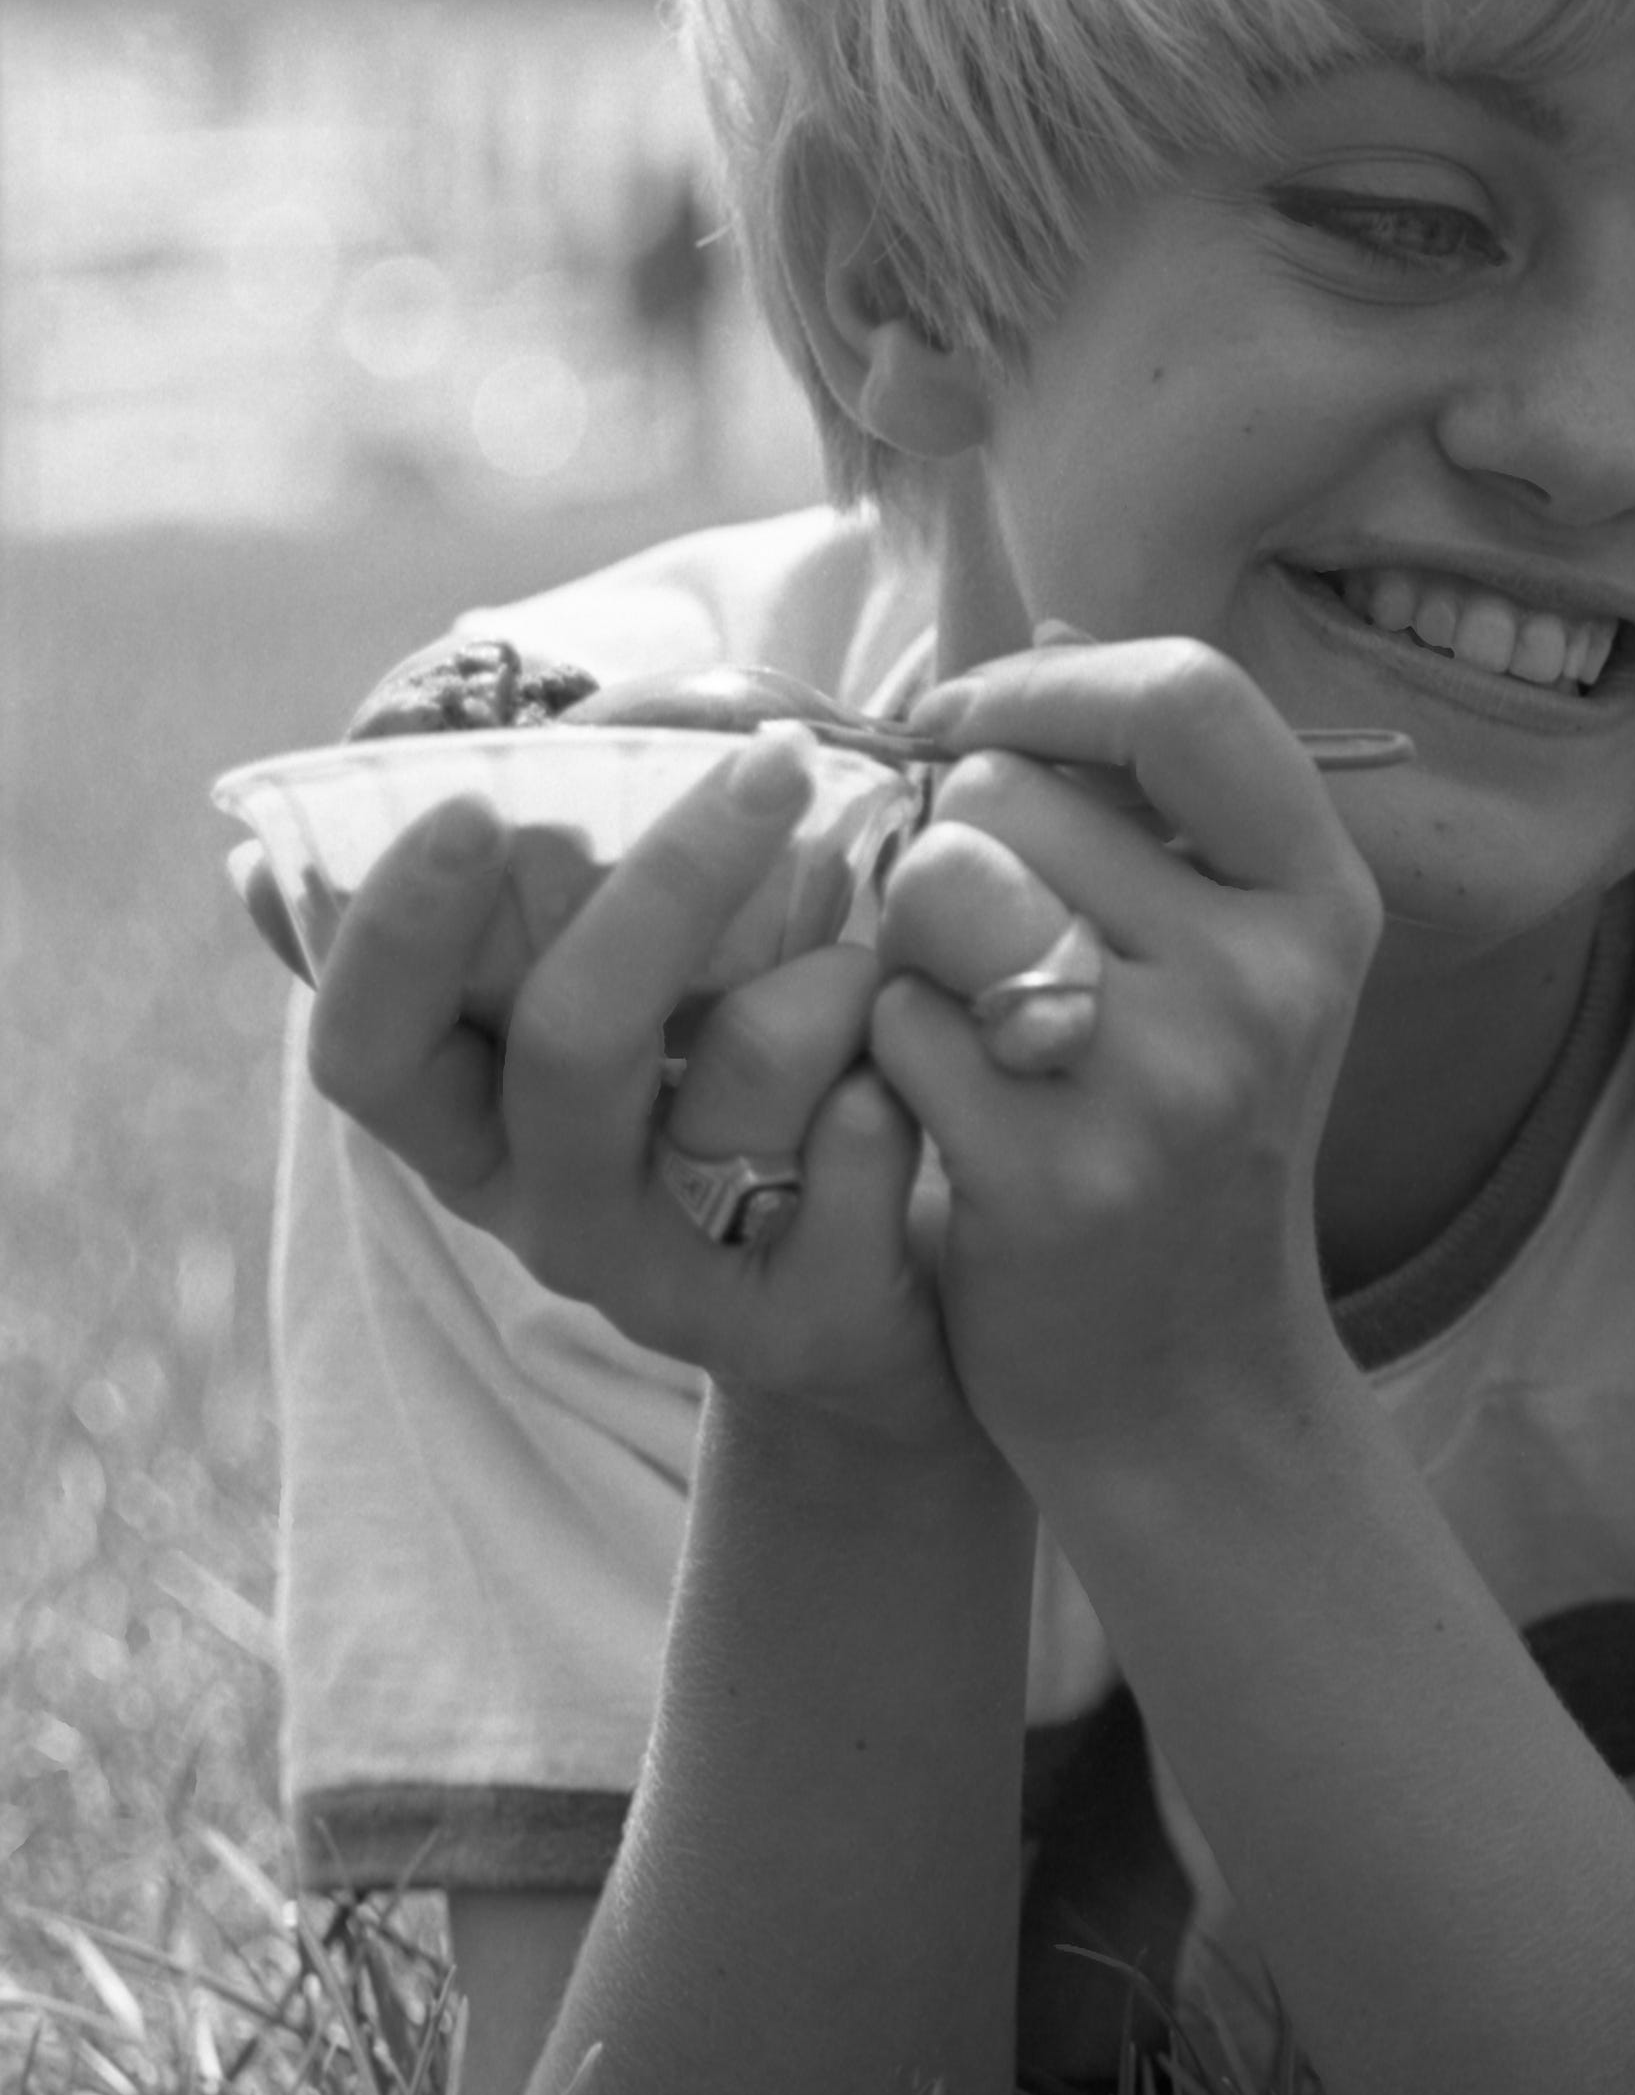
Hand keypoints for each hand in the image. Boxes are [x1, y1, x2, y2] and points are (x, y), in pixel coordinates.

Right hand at [302, 732, 965, 1441]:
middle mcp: (550, 1213)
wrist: (861, 1331)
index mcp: (473, 1134)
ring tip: (875, 955)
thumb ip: (470, 951)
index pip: (370, 1050)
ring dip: (825, 989)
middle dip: (672, 888)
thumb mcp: (593, 1041)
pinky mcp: (798, 1325)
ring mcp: (669, 1282)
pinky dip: (893, 1096)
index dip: (397, 935)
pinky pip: (854, 1176)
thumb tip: (258, 858)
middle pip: (569, 1046)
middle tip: (771, 763)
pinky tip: (916, 1068)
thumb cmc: (718, 1126)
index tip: (466, 801)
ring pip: (737, 1094)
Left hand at [859, 636, 1382, 1474]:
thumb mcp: (1228, 964)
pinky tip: (933, 1111)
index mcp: (1322, 901)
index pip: (1188, 696)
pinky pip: (893, 1022)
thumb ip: (1150, 804)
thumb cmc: (1182, 1141)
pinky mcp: (1057, 1172)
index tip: (965, 723)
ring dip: (906, 943)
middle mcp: (1268, 979)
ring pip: (938, 890)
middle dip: (950, 843)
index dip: (1046, 683)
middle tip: (975, 940)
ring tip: (957, 1019)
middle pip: (1012, 791)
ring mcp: (1171, 1080)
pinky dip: (881, 1054)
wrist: (1189, 1384)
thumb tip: (1051, 632)